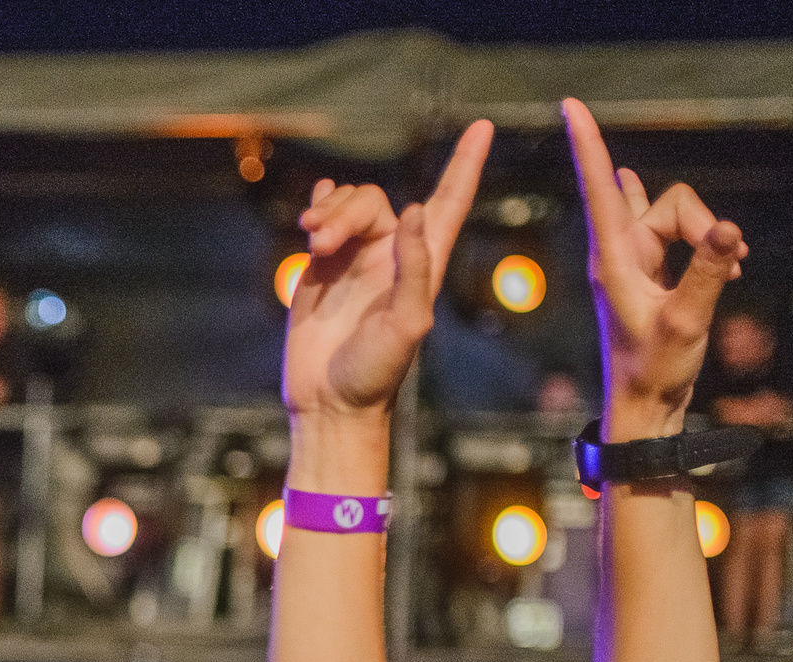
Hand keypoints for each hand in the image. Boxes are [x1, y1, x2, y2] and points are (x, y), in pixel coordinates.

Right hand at [281, 120, 488, 419]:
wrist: (328, 402)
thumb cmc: (374, 374)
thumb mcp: (407, 323)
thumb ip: (413, 267)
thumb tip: (410, 211)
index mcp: (422, 265)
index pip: (449, 203)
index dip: (466, 165)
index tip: (483, 127)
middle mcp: (391, 256)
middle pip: (376, 200)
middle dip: (347, 210)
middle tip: (320, 244)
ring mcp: (354, 260)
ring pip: (346, 206)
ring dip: (326, 214)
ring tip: (309, 242)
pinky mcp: (320, 270)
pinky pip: (323, 220)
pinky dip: (319, 205)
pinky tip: (313, 208)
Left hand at [564, 99, 747, 431]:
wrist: (646, 406)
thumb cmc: (655, 371)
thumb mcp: (688, 320)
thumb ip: (710, 270)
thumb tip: (729, 228)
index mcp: (614, 259)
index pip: (601, 189)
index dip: (590, 144)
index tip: (568, 105)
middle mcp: (620, 252)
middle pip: (668, 201)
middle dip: (702, 223)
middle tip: (732, 263)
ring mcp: (635, 260)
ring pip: (680, 217)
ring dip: (709, 235)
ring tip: (733, 267)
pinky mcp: (651, 270)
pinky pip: (679, 232)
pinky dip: (707, 242)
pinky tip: (727, 254)